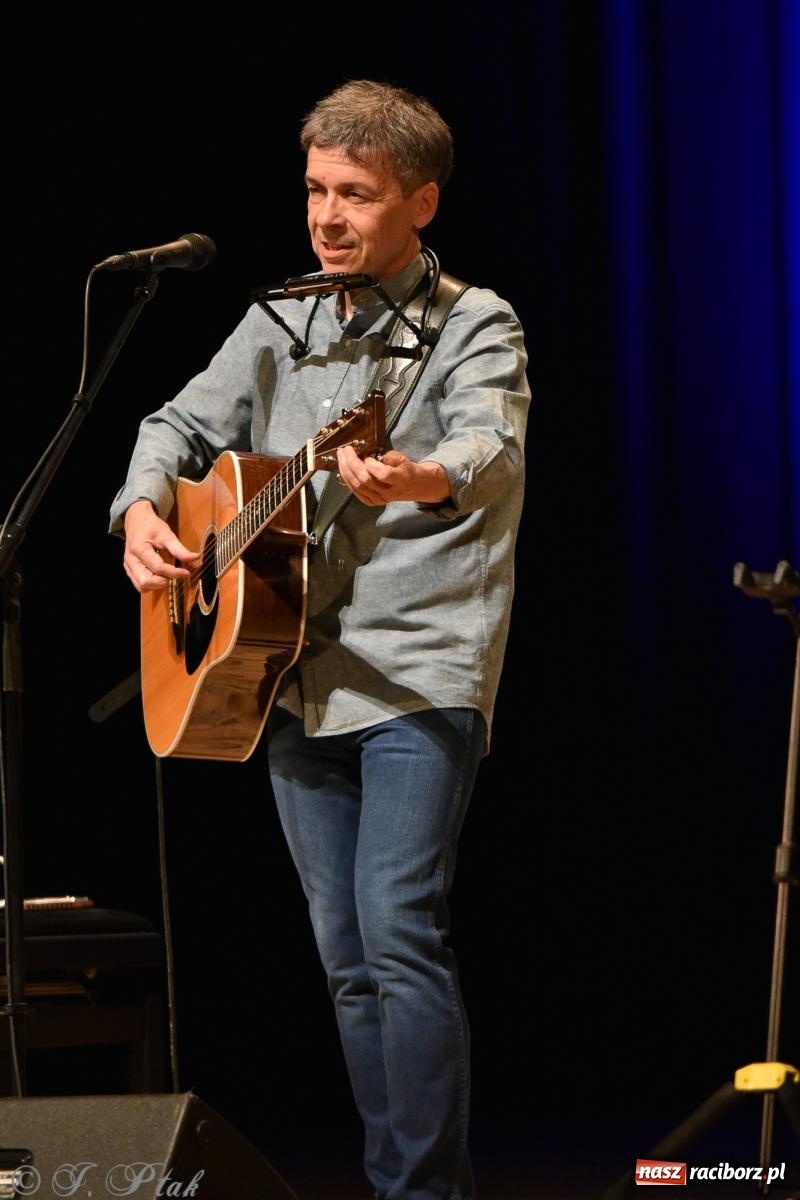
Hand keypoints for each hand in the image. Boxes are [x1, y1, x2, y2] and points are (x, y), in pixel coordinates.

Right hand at [122, 500, 198, 592]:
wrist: (136, 521)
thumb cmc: (151, 526)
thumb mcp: (167, 534)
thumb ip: (179, 549)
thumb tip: (195, 558)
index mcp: (139, 549)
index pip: (158, 568)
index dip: (174, 572)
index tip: (187, 572)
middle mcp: (131, 560)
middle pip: (145, 582)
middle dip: (162, 582)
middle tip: (175, 575)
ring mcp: (128, 566)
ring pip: (141, 586)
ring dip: (156, 585)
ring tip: (168, 576)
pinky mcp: (129, 570)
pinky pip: (139, 584)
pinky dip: (151, 584)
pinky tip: (161, 576)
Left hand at [335, 446, 450, 505]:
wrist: (411, 486)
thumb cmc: (405, 469)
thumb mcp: (403, 458)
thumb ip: (389, 457)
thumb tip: (373, 457)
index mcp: (400, 480)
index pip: (383, 475)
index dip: (372, 465)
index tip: (367, 455)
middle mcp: (389, 492)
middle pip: (365, 480)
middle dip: (351, 463)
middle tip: (345, 450)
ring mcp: (379, 499)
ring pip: (357, 486)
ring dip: (345, 470)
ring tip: (341, 456)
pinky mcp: (372, 502)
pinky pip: (355, 491)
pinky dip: (347, 479)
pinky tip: (343, 469)